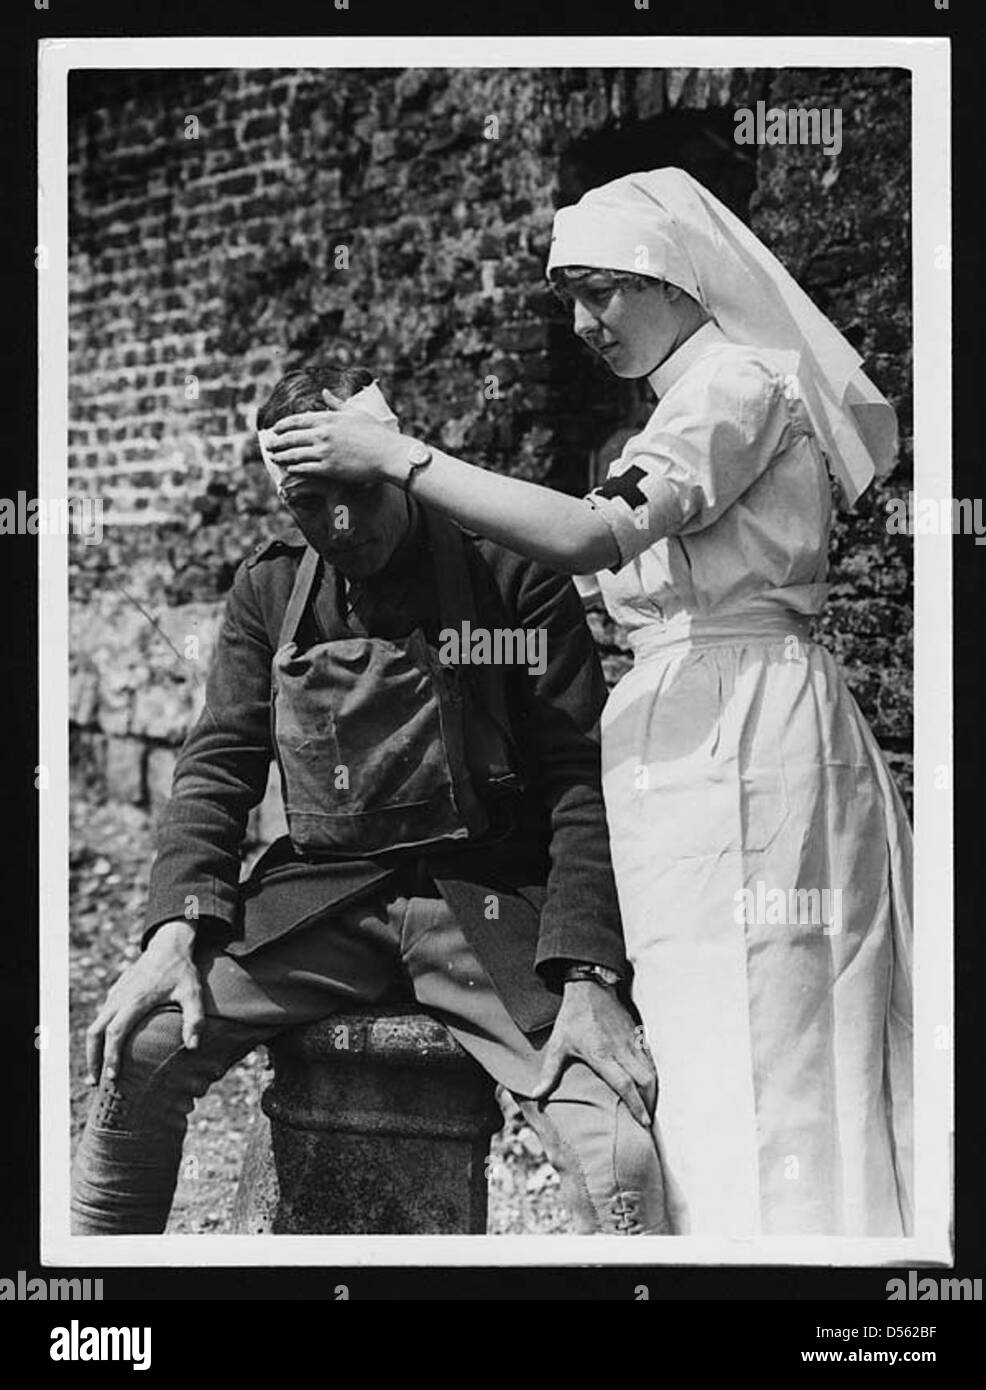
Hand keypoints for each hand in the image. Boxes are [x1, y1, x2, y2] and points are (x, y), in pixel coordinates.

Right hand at [85, 920, 204, 1086]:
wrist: (168, 945)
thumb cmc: (182, 971)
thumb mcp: (193, 993)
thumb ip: (195, 1019)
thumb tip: (193, 1047)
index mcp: (135, 1000)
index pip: (115, 1032)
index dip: (110, 1056)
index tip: (111, 1077)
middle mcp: (119, 998)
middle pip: (95, 1032)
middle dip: (93, 1059)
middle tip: (96, 1084)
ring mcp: (114, 995)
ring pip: (95, 1026)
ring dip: (93, 1050)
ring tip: (98, 1074)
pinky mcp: (115, 993)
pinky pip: (101, 1018)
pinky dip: (99, 1037)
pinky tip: (107, 1050)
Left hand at [265, 389, 405, 485]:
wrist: (388, 454)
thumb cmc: (376, 433)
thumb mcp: (355, 413)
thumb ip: (337, 404)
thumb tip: (324, 392)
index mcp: (328, 418)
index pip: (297, 420)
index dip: (283, 426)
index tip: (274, 429)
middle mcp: (323, 433)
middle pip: (291, 437)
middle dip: (277, 442)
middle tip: (268, 445)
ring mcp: (324, 451)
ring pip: (294, 454)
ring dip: (282, 457)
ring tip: (274, 458)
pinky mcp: (329, 468)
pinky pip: (304, 468)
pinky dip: (295, 469)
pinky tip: (289, 470)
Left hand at [530, 982, 657, 1127]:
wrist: (590, 987)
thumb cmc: (572, 1017)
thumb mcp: (558, 1045)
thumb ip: (549, 1073)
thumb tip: (535, 1095)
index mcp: (602, 1055)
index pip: (624, 1084)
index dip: (636, 1105)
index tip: (643, 1122)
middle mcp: (621, 1050)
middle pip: (645, 1080)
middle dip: (650, 1102)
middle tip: (647, 1121)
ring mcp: (631, 1041)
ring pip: (651, 1069)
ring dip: (653, 1090)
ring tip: (649, 1106)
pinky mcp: (636, 1034)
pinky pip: (650, 1058)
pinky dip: (652, 1073)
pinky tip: (649, 1083)